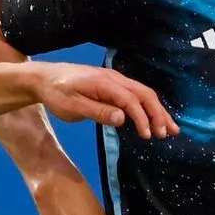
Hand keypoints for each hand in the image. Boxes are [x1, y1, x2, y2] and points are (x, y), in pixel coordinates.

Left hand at [34, 63, 175, 138]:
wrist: (44, 78)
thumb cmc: (56, 93)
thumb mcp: (73, 106)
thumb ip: (98, 112)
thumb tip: (123, 118)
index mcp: (105, 83)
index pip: (131, 100)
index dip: (142, 118)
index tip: (148, 136)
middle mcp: (114, 78)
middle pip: (144, 94)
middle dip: (158, 114)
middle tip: (167, 134)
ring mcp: (115, 80)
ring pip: (143, 94)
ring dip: (157, 111)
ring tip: (169, 129)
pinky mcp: (113, 85)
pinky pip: (136, 95)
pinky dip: (148, 107)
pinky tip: (154, 118)